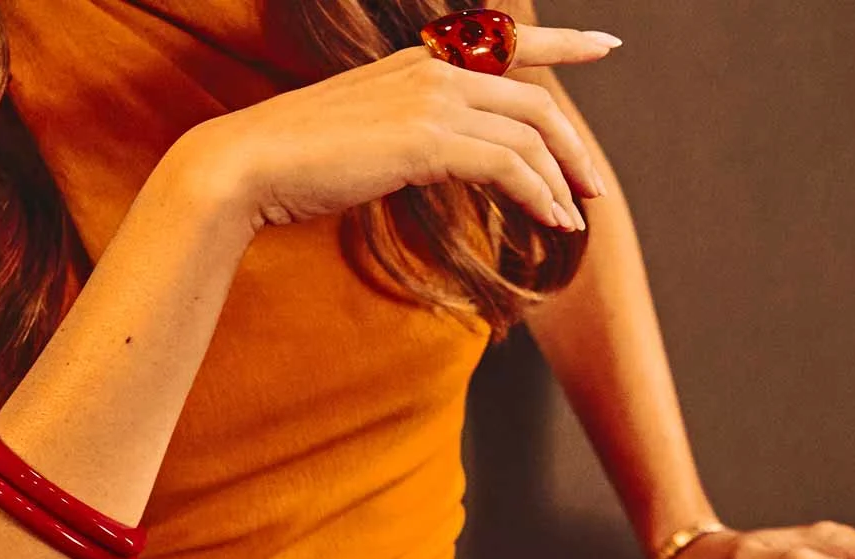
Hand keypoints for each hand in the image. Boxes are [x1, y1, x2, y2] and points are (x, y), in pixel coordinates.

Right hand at [177, 22, 617, 233]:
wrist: (248, 165)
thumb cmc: (295, 161)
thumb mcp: (363, 133)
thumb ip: (408, 132)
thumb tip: (437, 156)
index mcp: (419, 61)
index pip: (506, 41)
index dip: (564, 44)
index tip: (605, 48)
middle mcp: (432, 70)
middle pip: (535, 101)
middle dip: (573, 147)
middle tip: (594, 187)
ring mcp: (431, 101)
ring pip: (529, 135)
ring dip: (561, 181)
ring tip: (575, 220)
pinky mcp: (427, 140)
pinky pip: (508, 166)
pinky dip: (539, 196)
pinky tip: (551, 222)